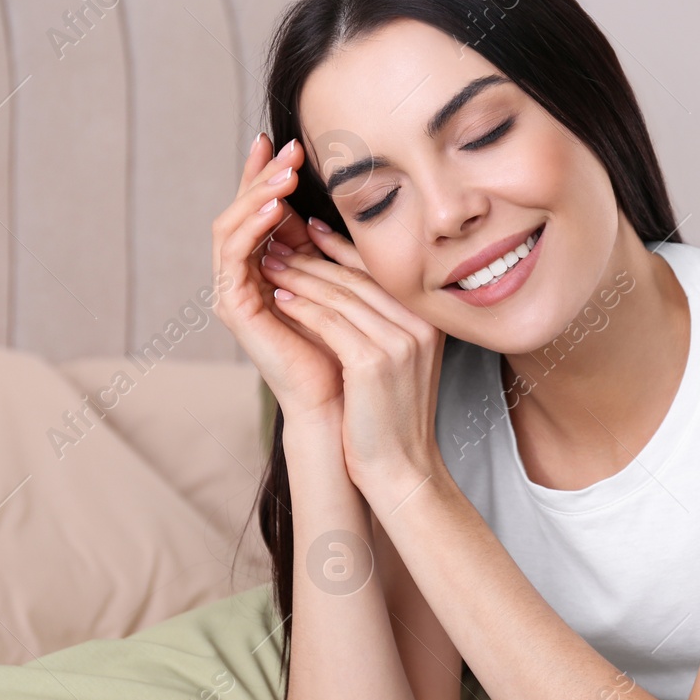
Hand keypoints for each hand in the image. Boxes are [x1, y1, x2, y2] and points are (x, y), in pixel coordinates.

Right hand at [211, 133, 341, 427]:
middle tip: (286, 146)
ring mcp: (234, 291)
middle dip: (262, 175)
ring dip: (256, 195)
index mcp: (267, 266)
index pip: (260, 209)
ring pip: (232, 226)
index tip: (286, 141)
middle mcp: (244, 276)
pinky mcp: (233, 308)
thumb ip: (329, 248)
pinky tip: (273, 209)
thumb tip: (330, 207)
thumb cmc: (347, 345)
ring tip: (284, 173)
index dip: (268, 175)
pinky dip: (251, 228)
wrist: (341, 398)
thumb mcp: (342, 281)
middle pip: (241, 210)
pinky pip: (233, 256)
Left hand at [259, 219, 447, 505]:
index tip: (310, 230)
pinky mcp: (374, 362)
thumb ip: (384, 323)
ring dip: (299, 275)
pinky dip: (301, 306)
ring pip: (340, 294)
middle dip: (313, 256)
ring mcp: (400, 342)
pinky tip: (279, 297)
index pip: (379, 270)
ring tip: (270, 262)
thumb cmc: (390, 418)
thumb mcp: (398, 363)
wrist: (402, 469)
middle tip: (278, 242)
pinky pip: (330, 321)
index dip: (341, 246)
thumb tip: (347, 284)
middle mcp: (420, 325)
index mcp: (430, 321)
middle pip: (358, 276)